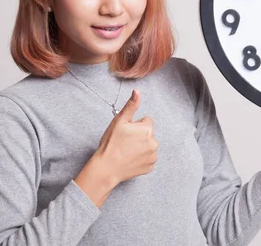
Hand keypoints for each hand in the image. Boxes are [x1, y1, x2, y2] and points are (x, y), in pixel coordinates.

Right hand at [75, 89, 158, 206]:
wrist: (106, 168)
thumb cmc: (111, 144)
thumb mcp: (119, 121)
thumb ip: (131, 106)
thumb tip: (137, 92)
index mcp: (148, 129)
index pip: (146, 120)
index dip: (134, 125)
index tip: (126, 132)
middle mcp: (154, 143)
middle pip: (148, 133)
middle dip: (139, 135)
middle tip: (125, 141)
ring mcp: (153, 156)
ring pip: (148, 145)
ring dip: (141, 146)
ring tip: (126, 151)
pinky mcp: (150, 167)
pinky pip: (148, 158)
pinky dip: (141, 158)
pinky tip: (130, 159)